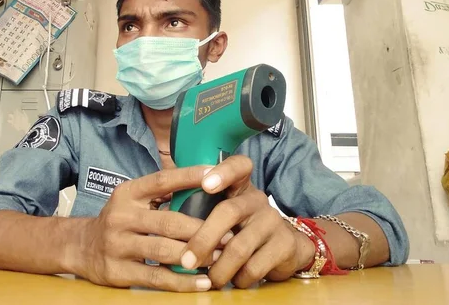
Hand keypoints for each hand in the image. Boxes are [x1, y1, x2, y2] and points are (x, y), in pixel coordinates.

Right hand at [73, 166, 224, 291]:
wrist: (80, 247)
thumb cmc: (119, 220)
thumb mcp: (132, 199)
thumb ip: (161, 192)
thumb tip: (201, 180)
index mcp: (128, 193)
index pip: (162, 181)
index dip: (189, 177)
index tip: (215, 175)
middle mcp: (121, 216)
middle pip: (169, 221)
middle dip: (202, 229)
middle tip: (229, 235)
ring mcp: (118, 245)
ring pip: (164, 251)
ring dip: (196, 255)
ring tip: (220, 258)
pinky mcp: (118, 271)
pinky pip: (156, 277)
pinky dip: (182, 282)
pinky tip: (202, 282)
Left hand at [180, 155, 315, 288]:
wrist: (287, 247)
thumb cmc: (242, 227)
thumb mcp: (226, 210)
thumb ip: (200, 205)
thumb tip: (161, 211)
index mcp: (241, 186)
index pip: (237, 166)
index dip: (223, 172)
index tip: (205, 185)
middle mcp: (257, 199)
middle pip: (228, 212)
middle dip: (203, 239)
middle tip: (186, 260)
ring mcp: (272, 221)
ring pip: (239, 247)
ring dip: (218, 268)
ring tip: (208, 279)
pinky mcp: (284, 245)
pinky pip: (254, 267)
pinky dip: (238, 279)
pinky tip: (233, 281)